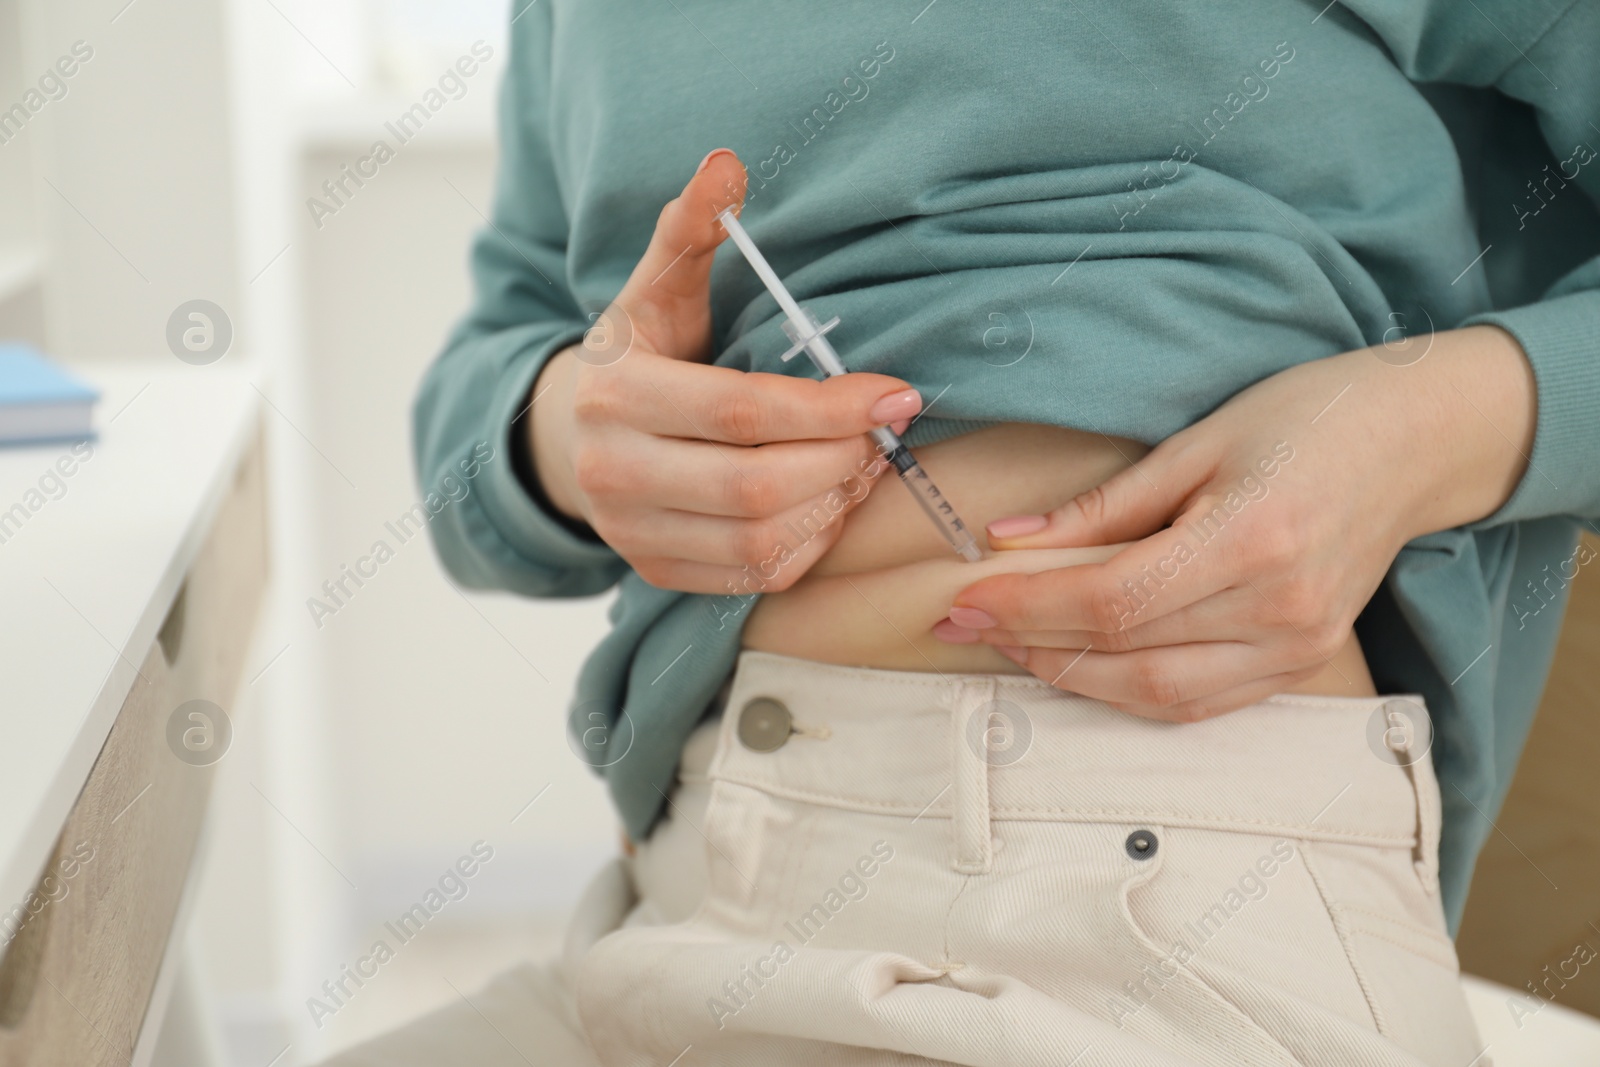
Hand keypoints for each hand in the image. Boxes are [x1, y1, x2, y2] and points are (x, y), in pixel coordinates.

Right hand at [529, 150, 921, 593]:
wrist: (578, 435)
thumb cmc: (642, 352)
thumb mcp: (658, 287)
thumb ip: (691, 230)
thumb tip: (729, 163)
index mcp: (615, 394)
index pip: (739, 412)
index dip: (828, 407)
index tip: (895, 393)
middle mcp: (612, 473)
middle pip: (755, 486)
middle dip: (840, 459)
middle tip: (882, 430)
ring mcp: (631, 534)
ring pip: (758, 542)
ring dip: (832, 505)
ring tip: (862, 463)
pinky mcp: (656, 572)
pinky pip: (754, 578)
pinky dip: (810, 544)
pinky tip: (830, 502)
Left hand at [937, 326, 1535, 720]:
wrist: (1414, 444)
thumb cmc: (1305, 419)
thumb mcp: (1200, 440)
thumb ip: (1104, 504)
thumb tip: (1009, 541)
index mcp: (1254, 538)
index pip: (1114, 599)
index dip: (1030, 607)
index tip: (966, 598)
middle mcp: (1281, 607)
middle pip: (1127, 653)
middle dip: (1032, 643)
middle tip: (963, 623)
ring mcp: (1298, 646)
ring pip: (1158, 694)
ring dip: (1073, 679)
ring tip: (1013, 645)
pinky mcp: (1303, 664)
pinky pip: (1199, 704)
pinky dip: (1130, 694)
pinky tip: (1082, 667)